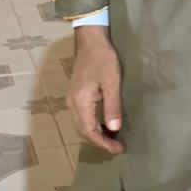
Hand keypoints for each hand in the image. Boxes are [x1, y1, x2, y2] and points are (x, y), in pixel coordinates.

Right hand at [68, 26, 124, 153]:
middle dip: (100, 141)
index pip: (89, 131)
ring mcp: (73, 98)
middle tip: (117, 147)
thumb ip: (112, 106)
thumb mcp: (112, 82)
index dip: (103, 143)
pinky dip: (94, 123)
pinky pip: (83, 115)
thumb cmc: (103, 59)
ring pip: (83, 123)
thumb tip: (114, 128)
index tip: (117, 150)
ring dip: (97, 133)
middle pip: (84, 130)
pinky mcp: (77, 94)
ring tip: (113, 138)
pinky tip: (105, 123)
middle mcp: (72, 103)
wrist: (90, 40)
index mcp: (80, 102)